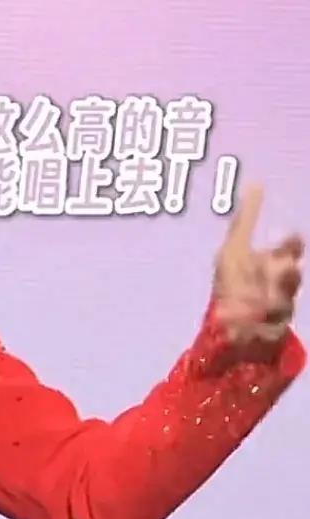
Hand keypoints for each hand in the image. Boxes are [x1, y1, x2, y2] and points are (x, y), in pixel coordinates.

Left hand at [212, 184, 302, 347]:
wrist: (226, 325)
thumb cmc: (234, 282)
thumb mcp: (235, 250)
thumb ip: (247, 219)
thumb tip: (257, 182)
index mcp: (274, 265)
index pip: (290, 251)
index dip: (291, 246)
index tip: (292, 239)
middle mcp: (280, 288)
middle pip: (291, 280)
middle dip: (287, 277)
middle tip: (282, 270)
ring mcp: (277, 312)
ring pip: (283, 306)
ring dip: (270, 304)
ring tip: (257, 303)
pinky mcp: (269, 335)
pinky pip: (267, 331)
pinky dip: (253, 327)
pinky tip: (236, 321)